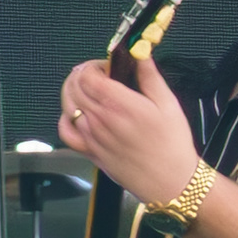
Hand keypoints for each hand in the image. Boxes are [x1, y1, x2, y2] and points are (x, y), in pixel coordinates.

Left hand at [58, 54, 202, 212]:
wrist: (171, 182)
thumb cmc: (172, 146)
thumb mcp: (169, 105)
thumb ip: (150, 76)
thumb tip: (141, 55)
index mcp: (119, 104)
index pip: (88, 75)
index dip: (94, 65)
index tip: (107, 67)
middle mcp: (100, 119)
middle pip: (74, 87)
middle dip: (82, 74)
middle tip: (98, 75)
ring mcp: (92, 136)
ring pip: (67, 105)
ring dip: (73, 91)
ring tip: (87, 90)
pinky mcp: (90, 151)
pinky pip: (66, 131)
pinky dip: (66, 118)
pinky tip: (77, 114)